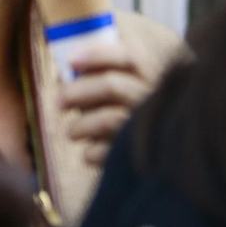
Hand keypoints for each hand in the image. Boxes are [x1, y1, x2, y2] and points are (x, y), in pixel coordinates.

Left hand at [59, 40, 151, 165]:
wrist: (166, 171)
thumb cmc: (133, 124)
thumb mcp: (130, 97)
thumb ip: (107, 80)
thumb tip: (73, 68)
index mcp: (157, 82)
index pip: (128, 58)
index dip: (96, 55)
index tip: (70, 60)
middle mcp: (156, 103)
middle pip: (111, 86)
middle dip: (77, 92)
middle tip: (59, 103)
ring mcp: (152, 131)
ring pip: (107, 119)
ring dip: (80, 126)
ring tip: (72, 133)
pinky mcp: (141, 159)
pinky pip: (105, 153)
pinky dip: (90, 153)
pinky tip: (89, 153)